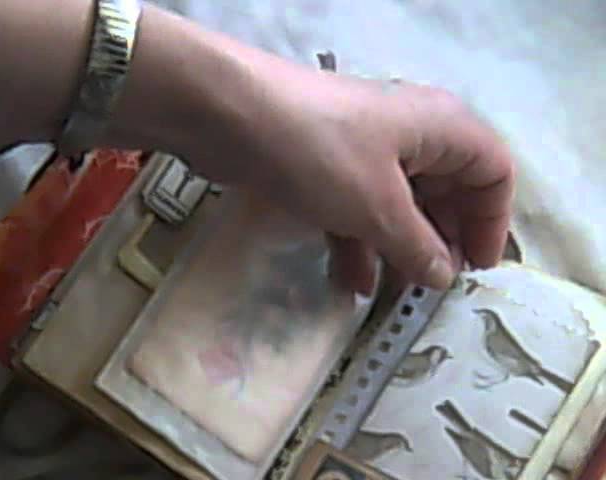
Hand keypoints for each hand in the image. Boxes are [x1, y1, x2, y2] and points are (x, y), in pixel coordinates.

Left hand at [189, 61, 514, 290]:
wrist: (227, 115)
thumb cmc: (318, 154)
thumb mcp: (377, 206)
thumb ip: (417, 246)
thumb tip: (445, 276)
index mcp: (441, 129)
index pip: (491, 172)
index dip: (491, 222)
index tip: (477, 269)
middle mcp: (409, 136)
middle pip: (445, 192)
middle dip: (440, 242)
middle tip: (432, 288)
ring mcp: (363, 151)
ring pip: (398, 207)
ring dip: (396, 250)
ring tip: (392, 295)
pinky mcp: (325, 167)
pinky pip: (356, 210)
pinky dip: (357, 244)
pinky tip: (349, 284)